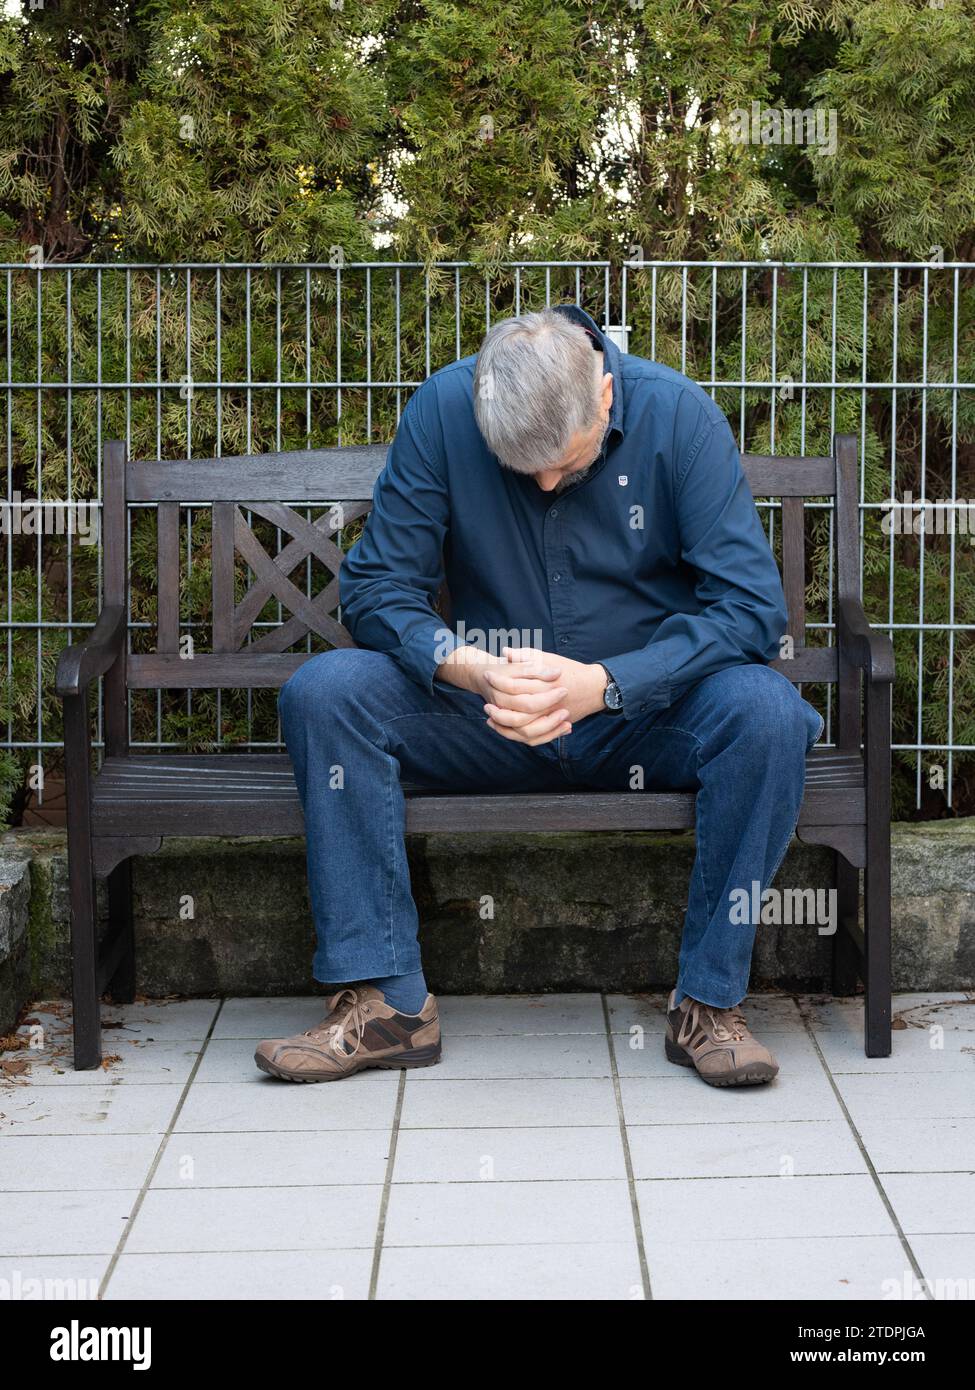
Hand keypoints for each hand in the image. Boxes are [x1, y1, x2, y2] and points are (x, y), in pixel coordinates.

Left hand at [481, 646, 607, 744]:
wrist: (593, 687)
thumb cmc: (568, 669)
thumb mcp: (547, 658)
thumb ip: (526, 655)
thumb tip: (505, 652)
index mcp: (543, 684)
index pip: (514, 686)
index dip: (497, 681)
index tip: (487, 676)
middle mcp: (547, 704)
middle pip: (516, 714)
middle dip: (498, 712)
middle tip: (485, 705)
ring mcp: (551, 718)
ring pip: (523, 730)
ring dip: (504, 727)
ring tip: (491, 718)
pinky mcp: (553, 726)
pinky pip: (533, 738)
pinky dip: (518, 735)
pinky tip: (506, 728)